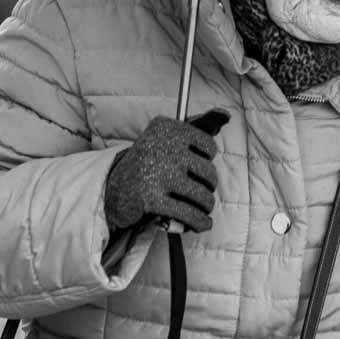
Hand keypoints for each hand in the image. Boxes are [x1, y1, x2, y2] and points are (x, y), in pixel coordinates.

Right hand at [104, 108, 229, 232]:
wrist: (112, 189)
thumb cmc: (149, 163)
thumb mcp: (166, 138)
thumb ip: (197, 125)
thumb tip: (226, 114)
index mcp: (166, 128)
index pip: (207, 146)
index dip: (208, 161)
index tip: (199, 167)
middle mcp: (162, 147)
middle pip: (207, 172)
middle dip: (208, 186)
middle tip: (202, 192)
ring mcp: (157, 173)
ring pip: (201, 195)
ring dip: (206, 206)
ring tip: (204, 208)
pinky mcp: (152, 199)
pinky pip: (188, 214)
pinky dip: (199, 222)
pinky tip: (203, 224)